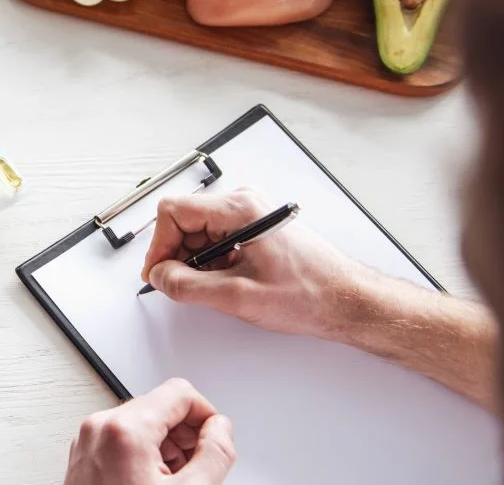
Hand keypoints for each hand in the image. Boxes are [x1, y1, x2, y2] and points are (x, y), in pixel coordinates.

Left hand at [64, 378, 235, 484]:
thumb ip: (216, 453)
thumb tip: (221, 429)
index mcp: (125, 430)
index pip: (180, 393)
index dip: (207, 416)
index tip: (217, 439)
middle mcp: (100, 428)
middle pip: (159, 406)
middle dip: (186, 435)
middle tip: (198, 469)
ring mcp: (88, 442)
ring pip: (142, 423)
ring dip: (167, 448)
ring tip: (174, 483)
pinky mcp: (84, 457)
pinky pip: (123, 440)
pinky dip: (145, 456)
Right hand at [140, 188, 365, 339]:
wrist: (345, 299)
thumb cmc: (308, 294)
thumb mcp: (237, 296)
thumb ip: (187, 286)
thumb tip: (159, 276)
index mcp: (240, 210)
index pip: (174, 211)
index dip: (159, 244)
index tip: (158, 272)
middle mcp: (244, 203)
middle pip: (184, 220)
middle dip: (177, 255)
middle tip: (181, 285)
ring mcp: (250, 213)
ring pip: (198, 231)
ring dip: (195, 261)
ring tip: (214, 286)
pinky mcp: (254, 226)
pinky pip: (215, 238)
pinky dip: (211, 261)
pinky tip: (226, 281)